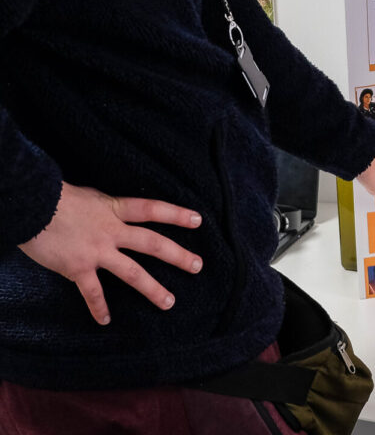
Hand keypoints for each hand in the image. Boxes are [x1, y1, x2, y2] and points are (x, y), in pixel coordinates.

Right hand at [18, 182, 202, 325]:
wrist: (32, 206)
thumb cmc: (58, 198)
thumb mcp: (91, 197)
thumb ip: (106, 208)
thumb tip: (114, 212)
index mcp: (115, 208)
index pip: (153, 210)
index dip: (177, 215)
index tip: (199, 221)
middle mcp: (112, 230)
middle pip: (152, 243)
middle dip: (177, 255)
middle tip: (198, 266)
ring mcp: (97, 251)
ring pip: (132, 272)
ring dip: (153, 289)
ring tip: (170, 302)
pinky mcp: (78, 268)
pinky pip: (92, 292)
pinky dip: (98, 308)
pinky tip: (105, 320)